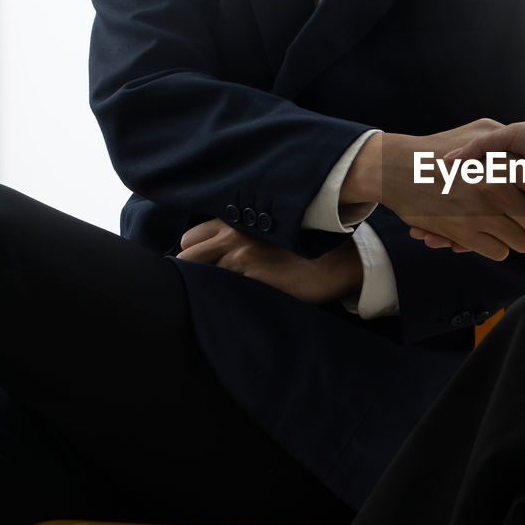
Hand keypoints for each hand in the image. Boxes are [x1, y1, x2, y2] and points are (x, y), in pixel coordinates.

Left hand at [176, 219, 363, 305]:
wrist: (337, 262)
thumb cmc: (306, 251)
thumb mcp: (270, 233)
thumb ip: (242, 238)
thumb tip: (218, 257)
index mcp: (236, 221)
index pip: (190, 238)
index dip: (194, 256)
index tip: (204, 269)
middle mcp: (233, 234)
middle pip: (186, 255)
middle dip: (191, 271)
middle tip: (205, 286)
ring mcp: (241, 255)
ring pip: (198, 273)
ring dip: (202, 287)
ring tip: (216, 297)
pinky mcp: (252, 276)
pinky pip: (218, 289)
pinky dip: (218, 297)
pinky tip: (230, 303)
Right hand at [341, 119, 524, 261]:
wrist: (395, 168)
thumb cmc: (437, 147)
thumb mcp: (478, 130)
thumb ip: (510, 140)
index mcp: (504, 163)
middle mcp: (495, 189)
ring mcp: (479, 214)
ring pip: (523, 242)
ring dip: (520, 237)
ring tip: (510, 226)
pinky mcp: (463, 233)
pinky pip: (499, 251)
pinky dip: (497, 246)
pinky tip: (489, 234)